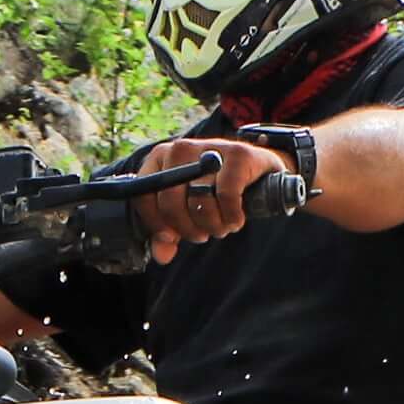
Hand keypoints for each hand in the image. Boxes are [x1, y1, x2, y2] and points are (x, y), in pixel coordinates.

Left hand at [133, 135, 297, 265]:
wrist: (259, 172)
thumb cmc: (216, 191)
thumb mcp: (187, 211)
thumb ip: (169, 233)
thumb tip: (161, 255)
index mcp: (161, 158)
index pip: (143, 196)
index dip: (157, 225)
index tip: (172, 237)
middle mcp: (181, 148)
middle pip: (170, 203)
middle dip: (188, 229)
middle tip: (203, 234)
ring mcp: (210, 148)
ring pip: (199, 202)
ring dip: (213, 225)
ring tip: (221, 225)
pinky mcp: (238, 154)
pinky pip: (227, 196)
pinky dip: (232, 216)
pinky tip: (236, 219)